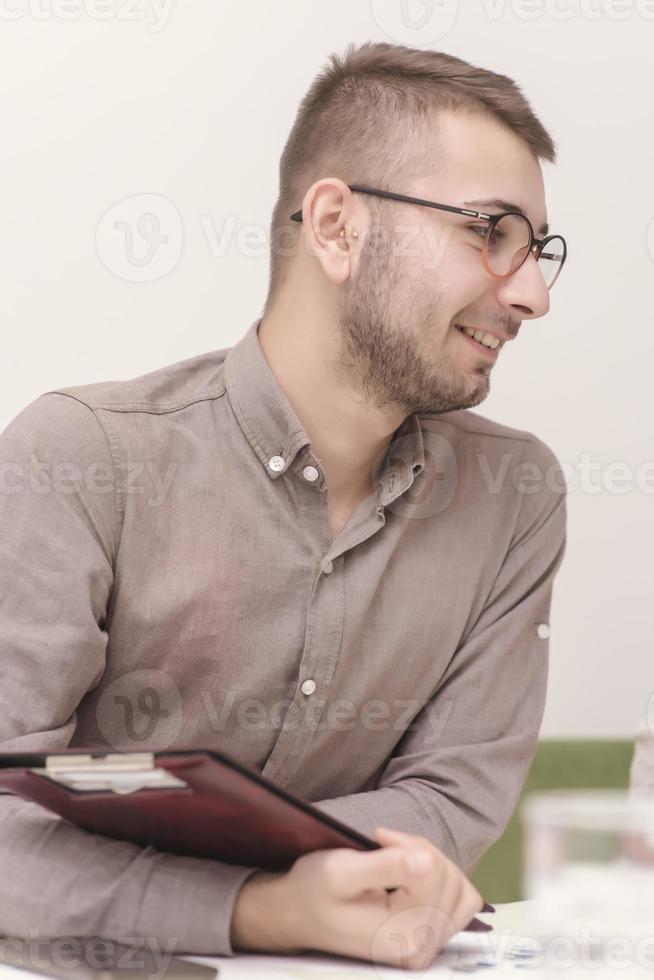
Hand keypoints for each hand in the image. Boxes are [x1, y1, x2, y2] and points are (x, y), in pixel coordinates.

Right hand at [232, 825, 481, 970]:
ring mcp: (427, 946)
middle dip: (418, 850)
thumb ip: (385, 866)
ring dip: (432, 862)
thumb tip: (427, 861)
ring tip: (397, 857)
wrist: (298, 914)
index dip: (408, 844)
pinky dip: (443, 879)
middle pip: (449, 879)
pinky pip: (461, 902)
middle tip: (385, 844)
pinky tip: (415, 873)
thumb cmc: (314, 892)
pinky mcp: (430, 937)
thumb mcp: (340, 871)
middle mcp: (420, 949)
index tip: (378, 836)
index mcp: (400, 935)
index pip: (434, 873)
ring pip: (459, 888)